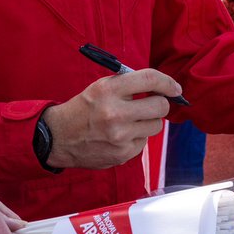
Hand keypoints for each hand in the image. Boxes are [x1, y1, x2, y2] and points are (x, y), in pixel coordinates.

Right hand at [43, 69, 177, 169]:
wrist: (58, 137)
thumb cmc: (84, 108)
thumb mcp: (101, 87)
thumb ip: (130, 84)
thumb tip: (164, 88)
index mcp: (109, 90)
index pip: (150, 79)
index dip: (168, 82)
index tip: (175, 88)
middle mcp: (115, 113)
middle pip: (160, 106)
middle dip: (159, 103)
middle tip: (150, 104)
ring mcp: (119, 136)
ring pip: (156, 125)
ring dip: (148, 121)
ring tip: (131, 120)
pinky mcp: (122, 154)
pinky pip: (144, 142)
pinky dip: (137, 137)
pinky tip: (121, 135)